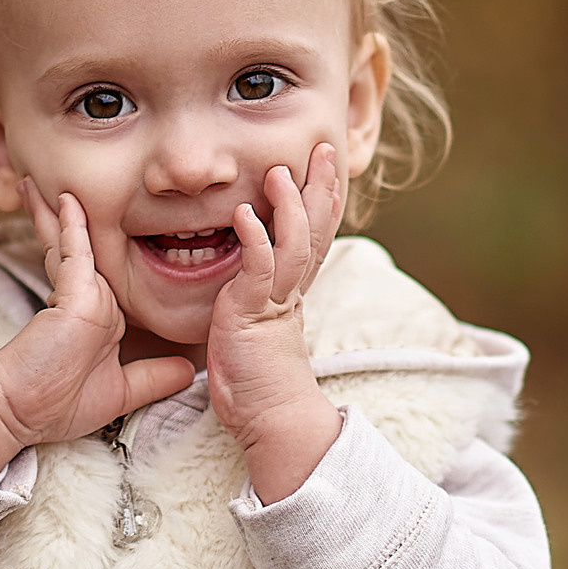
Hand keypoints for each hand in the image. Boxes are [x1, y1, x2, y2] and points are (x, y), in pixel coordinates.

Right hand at [0, 180, 196, 477]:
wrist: (20, 414)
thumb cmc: (58, 405)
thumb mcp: (121, 392)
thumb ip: (154, 377)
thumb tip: (189, 371)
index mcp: (100, 317)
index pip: (103, 274)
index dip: (99, 250)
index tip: (107, 226)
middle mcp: (90, 301)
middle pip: (83, 251)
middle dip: (70, 221)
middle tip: (63, 189)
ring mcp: (80, 297)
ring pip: (73, 245)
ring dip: (58, 212)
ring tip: (45, 180)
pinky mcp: (71, 298)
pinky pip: (75, 253)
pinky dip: (72, 226)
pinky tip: (67, 201)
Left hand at [207, 142, 344, 503]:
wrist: (272, 420)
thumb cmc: (258, 380)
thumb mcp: (257, 324)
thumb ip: (258, 294)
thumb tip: (252, 271)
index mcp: (294, 290)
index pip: (315, 233)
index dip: (322, 196)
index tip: (325, 162)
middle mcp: (291, 290)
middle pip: (315, 230)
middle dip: (320, 187)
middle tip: (321, 148)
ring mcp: (274, 302)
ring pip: (292, 244)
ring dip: (288, 205)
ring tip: (279, 172)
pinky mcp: (253, 315)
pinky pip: (257, 271)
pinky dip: (253, 240)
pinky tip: (243, 215)